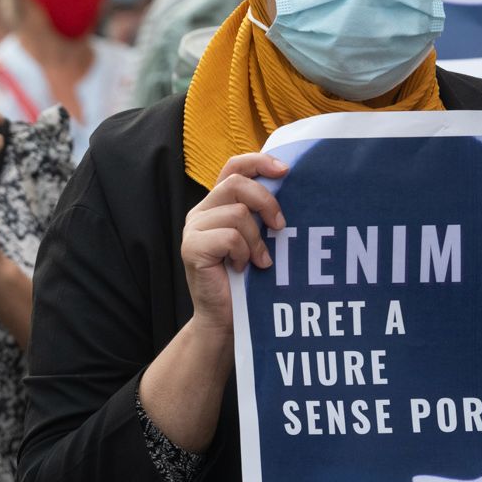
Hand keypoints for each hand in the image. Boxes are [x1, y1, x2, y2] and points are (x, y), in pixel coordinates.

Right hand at [180, 153, 286, 337]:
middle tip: (280, 227)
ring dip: (256, 240)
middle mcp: (201, 211)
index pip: (234, 167)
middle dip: (266, 202)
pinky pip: (229, 236)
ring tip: (258, 261)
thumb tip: (290, 187)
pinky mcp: (191, 247)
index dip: (259, 162)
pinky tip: (241, 268)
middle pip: (237, 183)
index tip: (286, 170)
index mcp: (216, 204)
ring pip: (236, 213)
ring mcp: (193, 229)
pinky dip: (243, 253)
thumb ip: (262, 213)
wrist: (226, 319)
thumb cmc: (247, 280)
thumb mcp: (258, 238)